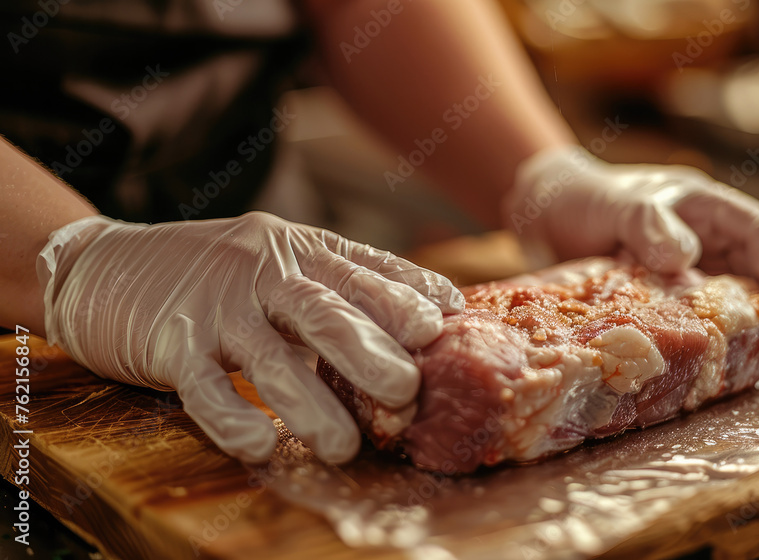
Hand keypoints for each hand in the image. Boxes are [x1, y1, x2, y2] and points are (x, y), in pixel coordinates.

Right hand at [36, 212, 463, 462]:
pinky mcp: (170, 343)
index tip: (449, 326)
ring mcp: (217, 307)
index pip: (366, 270)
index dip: (410, 297)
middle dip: (372, 352)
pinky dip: (231, 419)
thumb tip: (418, 332)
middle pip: (326, 312)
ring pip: (270, 357)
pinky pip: (203, 387)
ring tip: (345, 446)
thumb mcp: (281, 262)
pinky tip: (259, 446)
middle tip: (409, 391)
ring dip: (310, 404)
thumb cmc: (213, 274)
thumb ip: (339, 289)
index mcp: (301, 250)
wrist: (103, 265)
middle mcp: (264, 271)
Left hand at [503, 146, 758, 357]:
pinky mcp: (668, 298)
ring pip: (740, 299)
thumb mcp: (618, 204)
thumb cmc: (587, 198)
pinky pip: (703, 320)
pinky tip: (727, 369)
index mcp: (710, 209)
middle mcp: (711, 240)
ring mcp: (693, 271)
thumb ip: (647, 223)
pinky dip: (718, 341)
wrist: (545, 214)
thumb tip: (686, 258)